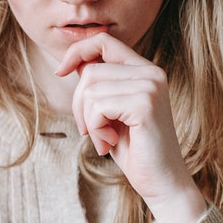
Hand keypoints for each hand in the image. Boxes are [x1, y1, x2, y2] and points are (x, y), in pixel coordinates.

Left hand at [54, 33, 209, 222]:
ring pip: (90, 90)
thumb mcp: (110, 111)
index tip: (61, 72)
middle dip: (79, 104)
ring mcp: (150, 86)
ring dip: (88, 121)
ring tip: (105, 139)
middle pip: (90, 71)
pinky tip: (110, 143)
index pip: (104, 41)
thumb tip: (75, 63)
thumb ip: (100, 85)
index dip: (77, 51)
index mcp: (145, 70)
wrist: (161, 182)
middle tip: (91, 131)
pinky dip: (95, 129)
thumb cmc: (133, 150)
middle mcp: (151, 72)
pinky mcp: (145, 103)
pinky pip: (97, 106)